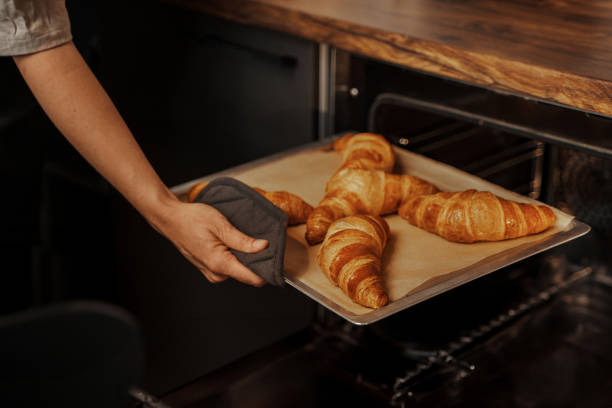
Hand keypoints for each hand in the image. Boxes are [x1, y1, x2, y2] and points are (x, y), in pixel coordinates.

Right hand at [150, 197, 267, 285]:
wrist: (170, 219)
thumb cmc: (192, 219)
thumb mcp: (221, 225)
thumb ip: (242, 240)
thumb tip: (263, 247)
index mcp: (219, 263)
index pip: (252, 278)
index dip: (268, 270)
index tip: (278, 260)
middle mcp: (216, 273)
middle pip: (247, 274)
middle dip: (256, 260)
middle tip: (259, 240)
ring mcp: (211, 272)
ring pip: (239, 270)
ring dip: (245, 257)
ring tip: (242, 238)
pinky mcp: (210, 268)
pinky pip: (230, 266)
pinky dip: (235, 256)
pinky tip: (232, 242)